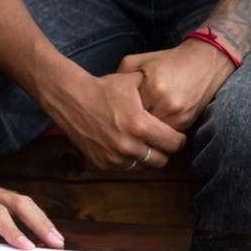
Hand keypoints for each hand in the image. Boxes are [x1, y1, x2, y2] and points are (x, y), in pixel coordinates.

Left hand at [0, 173, 63, 249]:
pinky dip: (28, 218)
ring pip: (18, 201)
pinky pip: (11, 205)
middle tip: (55, 242)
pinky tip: (37, 234)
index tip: (23, 245)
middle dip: (37, 220)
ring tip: (54, 239)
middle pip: (14, 200)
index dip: (9, 228)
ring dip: (38, 218)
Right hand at [42, 72, 185, 170]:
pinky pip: (126, 168)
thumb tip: (176, 99)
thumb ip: (156, 94)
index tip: (176, 134)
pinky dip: (130, 159)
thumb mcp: (134, 83)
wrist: (72, 98)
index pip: (173, 143)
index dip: (178, 139)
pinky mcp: (102, 163)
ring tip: (144, 143)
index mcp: (140, 126)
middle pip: (162, 160)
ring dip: (147, 156)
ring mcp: (114, 157)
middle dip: (164, 150)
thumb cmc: (104, 88)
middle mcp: (128, 146)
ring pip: (144, 166)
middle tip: (161, 140)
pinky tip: (127, 145)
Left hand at [119, 41, 234, 131]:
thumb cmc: (165, 61)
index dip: (116, 114)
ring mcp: (180, 115)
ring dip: (142, 133)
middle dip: (128, 128)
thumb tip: (103, 97)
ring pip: (153, 135)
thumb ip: (119, 77)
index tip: (109, 114)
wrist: (204, 62)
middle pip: (139, 127)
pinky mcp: (188, 122)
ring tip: (130, 127)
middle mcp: (167, 104)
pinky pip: (165, 135)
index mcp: (152, 87)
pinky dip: (156, 133)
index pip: (127, 111)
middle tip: (117, 126)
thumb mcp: (137, 62)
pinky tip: (148, 126)